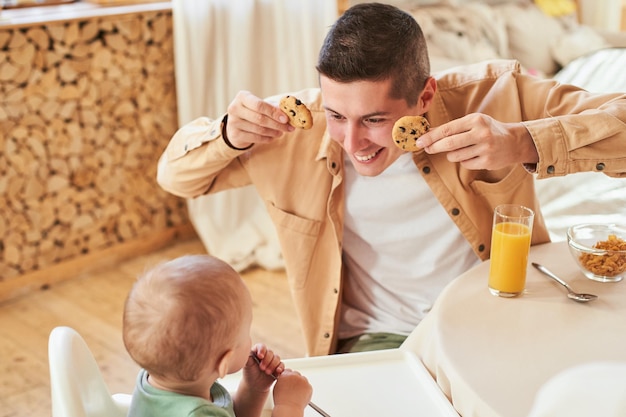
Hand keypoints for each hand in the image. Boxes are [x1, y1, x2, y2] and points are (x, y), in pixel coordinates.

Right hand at [225, 91, 294, 148]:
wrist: (235, 124)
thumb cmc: (252, 111)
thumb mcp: (260, 105)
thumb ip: (273, 107)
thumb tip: (288, 112)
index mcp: (242, 97)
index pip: (259, 105)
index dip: (274, 112)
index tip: (286, 119)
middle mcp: (235, 108)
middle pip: (260, 118)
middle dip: (277, 124)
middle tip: (289, 128)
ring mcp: (233, 122)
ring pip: (259, 129)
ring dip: (274, 132)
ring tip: (281, 132)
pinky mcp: (235, 135)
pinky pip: (256, 138)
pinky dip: (267, 138)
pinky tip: (272, 137)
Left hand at [243, 344, 284, 390]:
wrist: (254, 386)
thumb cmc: (249, 374)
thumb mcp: (246, 365)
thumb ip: (247, 357)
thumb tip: (246, 351)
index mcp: (257, 351)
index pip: (261, 346)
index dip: (262, 350)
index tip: (260, 356)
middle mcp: (266, 355)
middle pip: (270, 352)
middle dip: (267, 360)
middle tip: (262, 368)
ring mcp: (272, 361)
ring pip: (277, 358)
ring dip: (273, 365)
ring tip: (267, 372)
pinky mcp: (278, 368)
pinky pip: (282, 365)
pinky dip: (280, 367)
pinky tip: (277, 371)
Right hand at [272, 369, 312, 416]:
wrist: (289, 408)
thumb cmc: (282, 400)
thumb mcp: (278, 387)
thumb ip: (282, 380)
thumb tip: (286, 379)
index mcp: (285, 375)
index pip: (288, 371)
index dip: (288, 376)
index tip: (289, 381)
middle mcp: (294, 375)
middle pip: (296, 374)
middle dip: (295, 380)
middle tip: (294, 388)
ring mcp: (302, 380)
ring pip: (303, 379)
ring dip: (301, 384)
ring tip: (297, 393)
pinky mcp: (309, 386)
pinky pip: (308, 386)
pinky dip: (306, 390)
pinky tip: (301, 396)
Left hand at [416, 113, 538, 169]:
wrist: (514, 141)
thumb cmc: (488, 129)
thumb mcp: (473, 122)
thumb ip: (452, 128)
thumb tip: (428, 133)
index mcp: (475, 120)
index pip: (447, 129)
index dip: (431, 136)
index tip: (419, 141)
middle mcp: (481, 133)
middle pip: (449, 144)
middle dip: (434, 147)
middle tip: (426, 148)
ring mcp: (485, 148)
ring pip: (455, 156)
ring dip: (452, 155)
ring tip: (461, 149)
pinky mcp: (487, 161)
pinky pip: (465, 164)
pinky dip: (464, 161)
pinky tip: (473, 155)